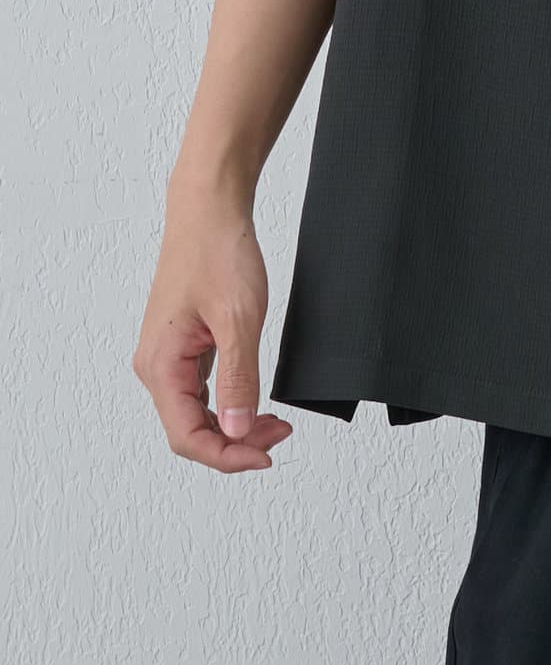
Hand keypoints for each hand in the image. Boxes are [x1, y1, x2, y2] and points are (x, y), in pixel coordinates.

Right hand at [131, 176, 293, 470]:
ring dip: (233, 424)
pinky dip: (229, 401)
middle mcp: (157, 366)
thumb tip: (236, 431)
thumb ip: (239, 379)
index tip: (268, 455)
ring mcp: (169, 355)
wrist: (209, 209)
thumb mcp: (238, 319)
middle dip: (235, 441)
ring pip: (197, 411)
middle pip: (191, 429)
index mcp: (160, 366)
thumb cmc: (218, 252)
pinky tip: (253, 398)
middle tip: (280, 434)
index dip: (228, 456)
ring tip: (273, 421)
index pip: (187, 437)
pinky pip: (202, 389)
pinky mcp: (184, 343)